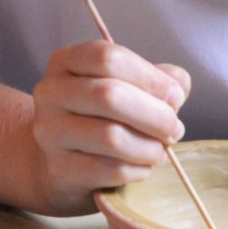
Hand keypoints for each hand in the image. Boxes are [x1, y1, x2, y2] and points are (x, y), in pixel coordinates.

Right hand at [26, 40, 192, 214]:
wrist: (58, 165)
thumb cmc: (99, 118)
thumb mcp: (125, 88)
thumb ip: (156, 79)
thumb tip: (178, 87)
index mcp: (66, 61)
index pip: (109, 58)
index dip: (150, 77)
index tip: (176, 97)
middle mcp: (50, 92)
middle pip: (109, 96)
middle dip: (155, 115)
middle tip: (175, 130)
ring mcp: (49, 132)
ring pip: (110, 136)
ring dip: (149, 147)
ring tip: (160, 151)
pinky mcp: (58, 169)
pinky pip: (108, 170)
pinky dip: (137, 170)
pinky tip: (141, 168)